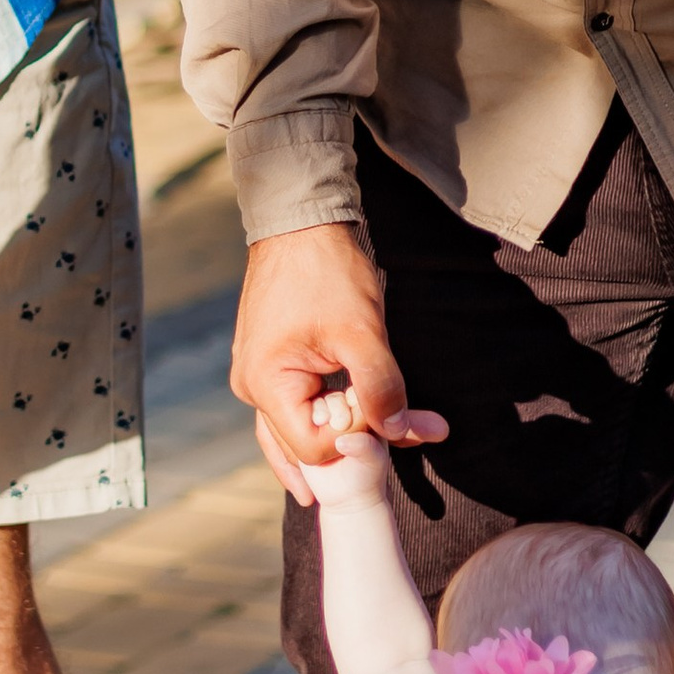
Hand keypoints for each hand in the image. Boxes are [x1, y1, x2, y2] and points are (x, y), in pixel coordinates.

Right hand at [232, 222, 446, 504]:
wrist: (301, 223)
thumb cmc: (326, 271)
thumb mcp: (362, 332)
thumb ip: (381, 387)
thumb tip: (398, 434)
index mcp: (264, 385)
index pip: (314, 449)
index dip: (358, 440)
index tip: (392, 416)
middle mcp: (251, 388)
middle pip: (306, 447)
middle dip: (362, 442)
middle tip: (421, 433)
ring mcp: (258, 377)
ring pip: (304, 429)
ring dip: (352, 431)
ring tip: (406, 433)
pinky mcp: (273, 365)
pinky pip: (302, 406)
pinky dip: (337, 412)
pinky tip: (370, 417)